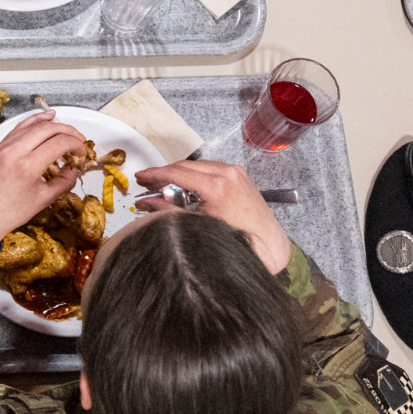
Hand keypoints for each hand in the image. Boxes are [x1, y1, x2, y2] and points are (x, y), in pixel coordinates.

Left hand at [0, 111, 86, 245]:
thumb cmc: (8, 213)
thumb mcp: (42, 200)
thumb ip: (63, 182)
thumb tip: (74, 170)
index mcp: (27, 166)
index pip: (60, 142)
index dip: (76, 144)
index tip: (82, 152)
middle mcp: (14, 151)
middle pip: (49, 128)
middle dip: (68, 131)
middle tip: (78, 140)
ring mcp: (4, 147)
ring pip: (33, 124)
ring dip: (53, 124)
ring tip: (67, 129)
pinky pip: (19, 128)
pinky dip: (34, 121)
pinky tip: (45, 119)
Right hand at [133, 160, 291, 274]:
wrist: (272, 248)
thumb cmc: (240, 243)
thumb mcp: (199, 228)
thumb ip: (169, 213)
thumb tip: (146, 203)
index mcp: (218, 185)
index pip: (177, 172)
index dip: (155, 174)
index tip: (140, 177)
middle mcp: (228, 173)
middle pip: (186, 165)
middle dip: (164, 174)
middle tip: (146, 183)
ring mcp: (236, 172)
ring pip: (198, 165)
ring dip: (179, 173)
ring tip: (163, 186)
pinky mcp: (241, 176)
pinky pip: (211, 168)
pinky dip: (195, 175)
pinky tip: (185, 187)